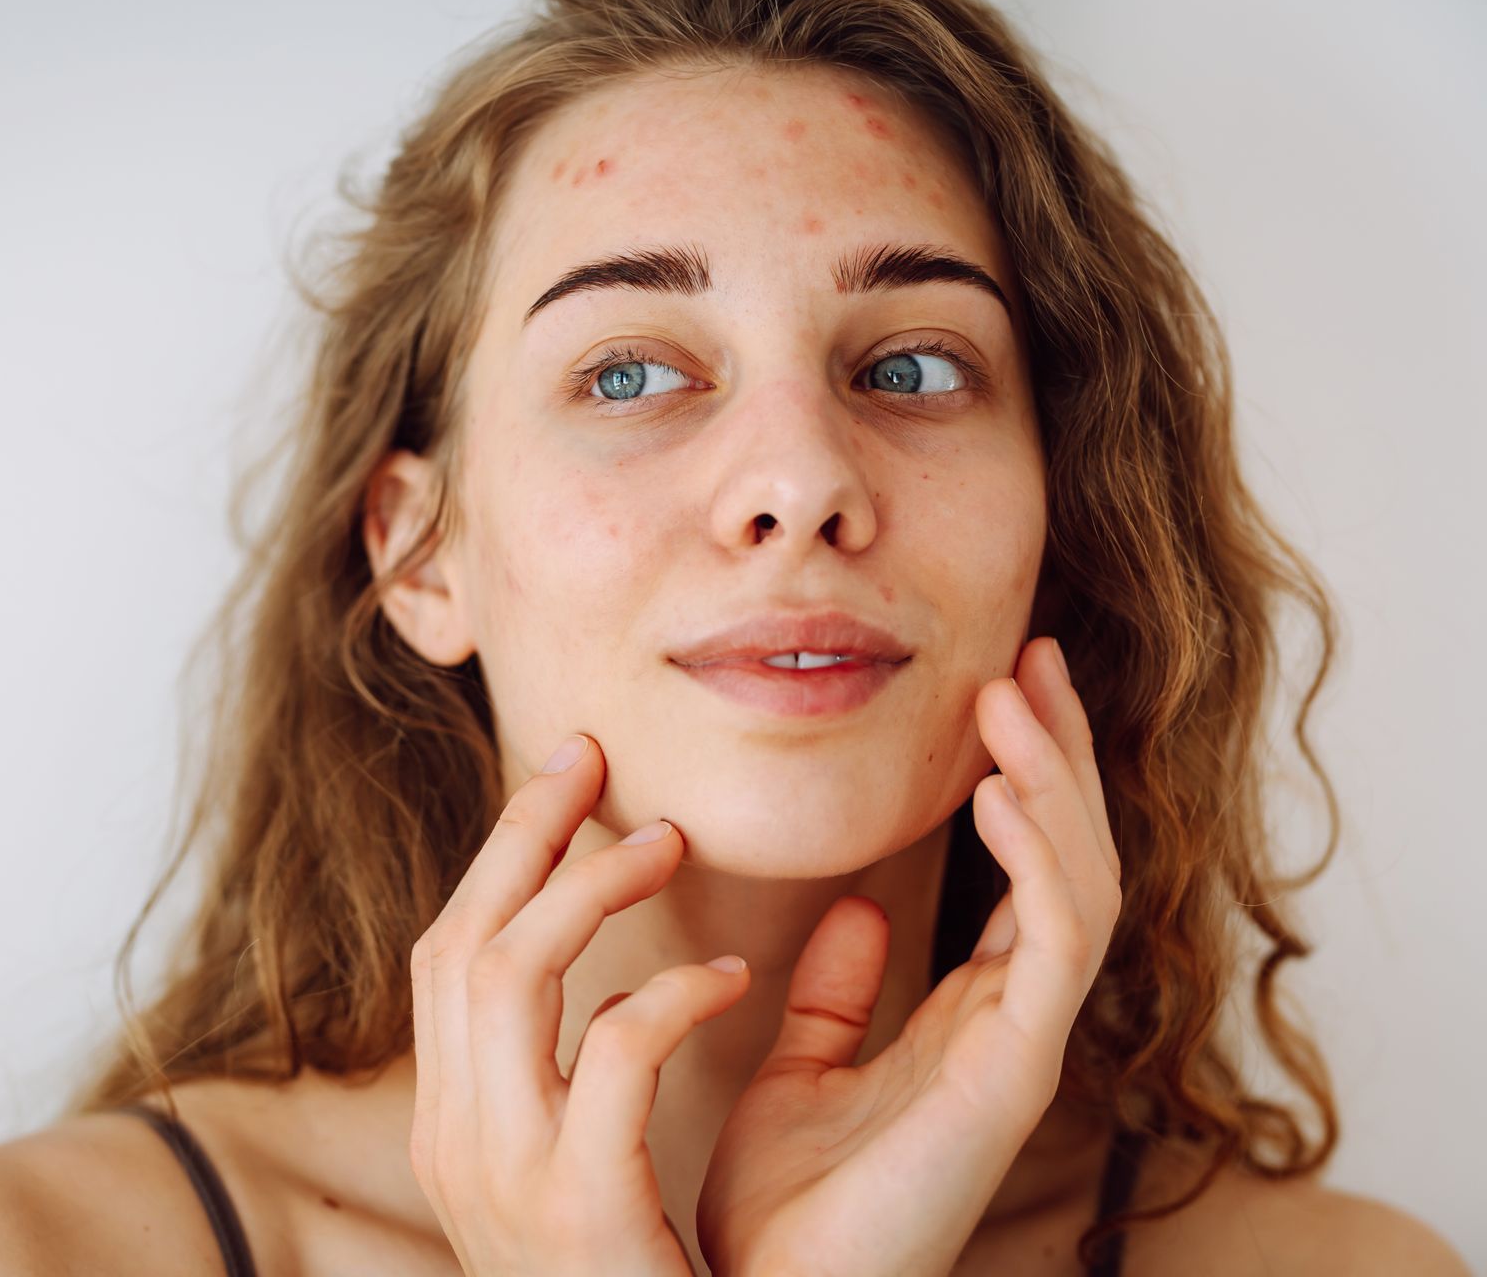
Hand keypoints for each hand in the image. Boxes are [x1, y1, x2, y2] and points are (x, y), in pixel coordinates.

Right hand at [409, 733, 753, 1275]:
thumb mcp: (591, 1170)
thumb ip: (603, 1065)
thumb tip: (671, 960)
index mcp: (457, 1121)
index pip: (449, 952)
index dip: (502, 856)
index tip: (567, 778)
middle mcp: (455, 1139)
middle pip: (460, 941)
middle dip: (525, 837)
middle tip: (598, 762)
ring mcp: (502, 1176)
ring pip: (507, 973)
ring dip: (587, 891)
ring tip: (668, 843)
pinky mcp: (577, 1210)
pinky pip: (610, 1058)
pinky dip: (666, 997)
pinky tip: (731, 977)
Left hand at [696, 637, 1122, 1276]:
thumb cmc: (782, 1207)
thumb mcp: (800, 1070)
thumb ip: (836, 995)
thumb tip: (859, 913)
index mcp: (965, 1018)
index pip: (1023, 874)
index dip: (1022, 777)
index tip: (995, 683)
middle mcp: (1008, 1026)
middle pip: (1067, 861)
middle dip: (1056, 756)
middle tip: (1029, 656)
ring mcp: (1019, 1051)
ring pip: (1080, 887)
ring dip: (1055, 782)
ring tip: (1015, 691)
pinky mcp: (1010, 1078)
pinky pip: (1053, 949)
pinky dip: (1041, 859)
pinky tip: (1005, 790)